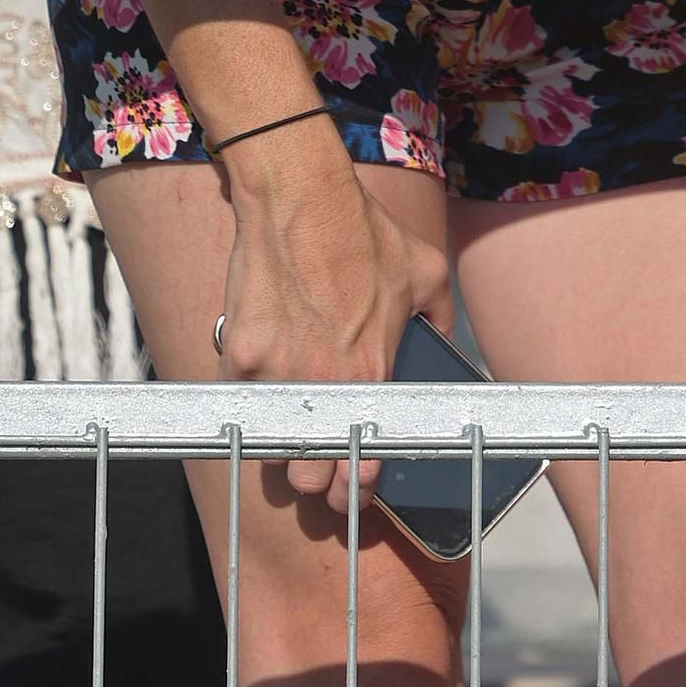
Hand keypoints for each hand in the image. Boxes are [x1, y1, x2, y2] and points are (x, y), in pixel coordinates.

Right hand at [217, 144, 452, 511]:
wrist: (299, 196)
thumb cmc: (363, 231)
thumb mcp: (426, 272)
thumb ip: (440, 319)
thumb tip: (446, 348)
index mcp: (370, 374)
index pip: (361, 466)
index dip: (356, 488)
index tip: (354, 490)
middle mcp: (322, 384)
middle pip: (306, 475)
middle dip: (312, 477)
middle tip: (317, 464)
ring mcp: (275, 374)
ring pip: (269, 446)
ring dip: (279, 448)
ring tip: (289, 433)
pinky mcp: (239, 355)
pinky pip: (241, 399)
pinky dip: (248, 400)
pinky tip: (261, 389)